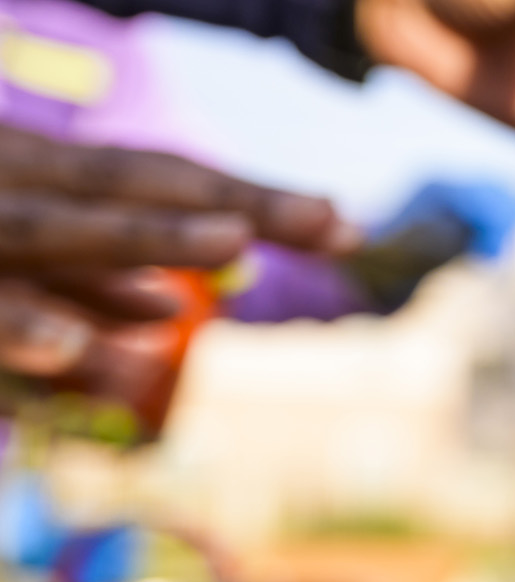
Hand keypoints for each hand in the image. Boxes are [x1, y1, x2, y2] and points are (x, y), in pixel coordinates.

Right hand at [0, 126, 358, 376]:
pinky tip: (73, 348)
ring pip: (50, 228)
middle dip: (225, 198)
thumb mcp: (18, 256)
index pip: (155, 176)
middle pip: (126, 180)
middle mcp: (4, 178)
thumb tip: (168, 307)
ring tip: (235, 237)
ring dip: (145, 234)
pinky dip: (22, 325)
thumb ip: (82, 278)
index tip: (347, 229)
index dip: (249, 197)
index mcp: (31, 166)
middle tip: (330, 220)